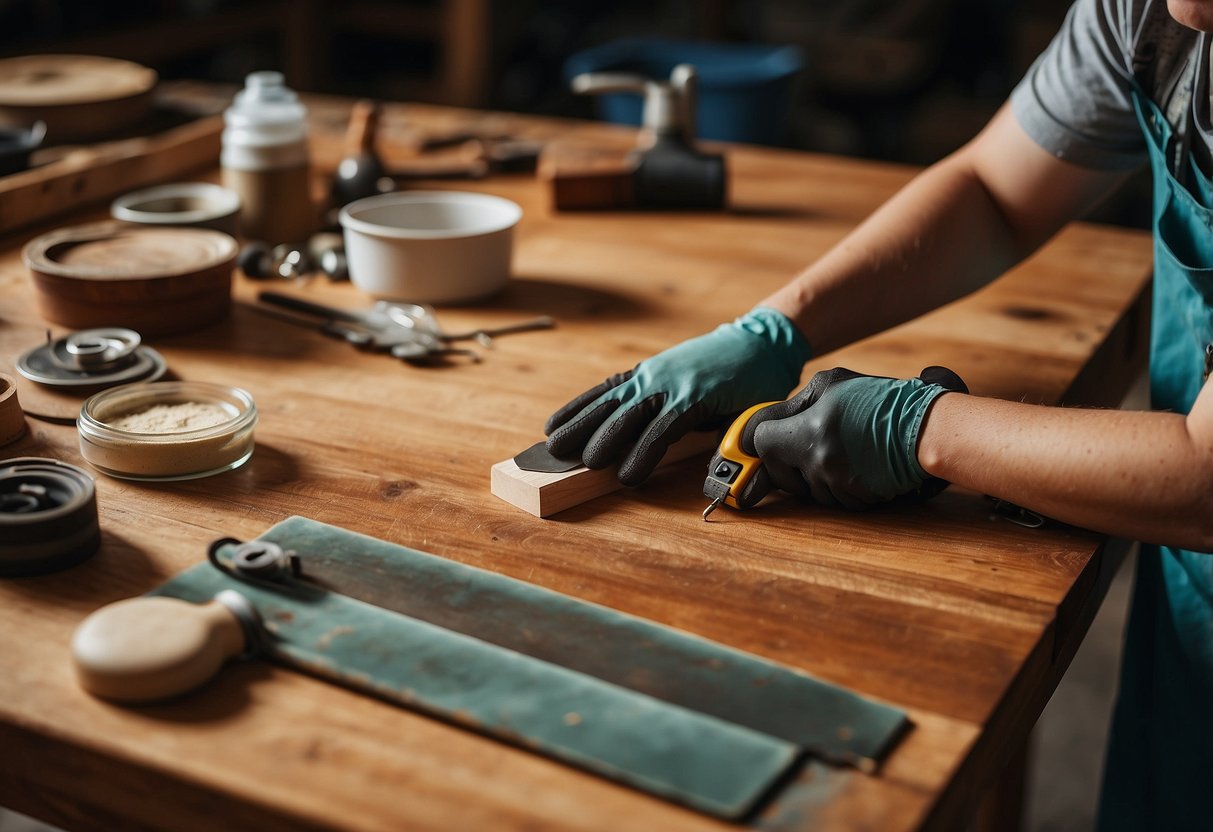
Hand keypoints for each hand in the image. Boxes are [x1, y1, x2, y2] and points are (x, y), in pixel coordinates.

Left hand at [544, 307, 811, 484]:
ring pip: (627, 416)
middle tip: (553, 451)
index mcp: (648, 374)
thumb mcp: (685, 381)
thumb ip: (663, 404)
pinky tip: (628, 472)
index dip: (576, 410)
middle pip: (606, 405)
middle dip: (578, 428)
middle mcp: (653, 377)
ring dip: (604, 441)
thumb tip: (642, 433)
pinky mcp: (695, 398)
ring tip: (585, 464)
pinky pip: (662, 430)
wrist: (763, 345)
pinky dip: (643, 453)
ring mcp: (672, 386)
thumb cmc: (724, 368)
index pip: (603, 391)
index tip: (551, 426)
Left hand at [744, 366, 967, 508]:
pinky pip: (834, 502)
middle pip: (779, 473)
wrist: (927, 430)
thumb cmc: (880, 400)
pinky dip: (842, 491)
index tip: (758, 446)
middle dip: (787, 467)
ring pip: (809, 489)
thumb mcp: (833, 384)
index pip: (761, 440)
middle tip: (806, 453)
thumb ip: (795, 404)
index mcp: (809, 425)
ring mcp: (837, 479)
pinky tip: (859, 471)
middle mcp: (819, 455)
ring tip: (845, 455)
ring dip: (819, 478)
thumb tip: (766, 424)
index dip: (758, 443)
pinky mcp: (855, 497)